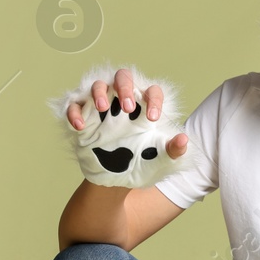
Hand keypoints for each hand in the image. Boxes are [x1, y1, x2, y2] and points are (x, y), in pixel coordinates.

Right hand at [48, 63, 195, 188]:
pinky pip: (75, 105)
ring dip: (99, 92)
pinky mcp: (83, 117)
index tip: (153, 118)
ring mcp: (101, 108)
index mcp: (145, 108)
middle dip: (125, 87)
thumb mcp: (161, 161)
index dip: (154, 100)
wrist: (116, 181)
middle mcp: (123, 102)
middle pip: (123, 77)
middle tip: (127, 107)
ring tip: (102, 108)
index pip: (152, 91)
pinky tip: (81, 127)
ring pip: (98, 85)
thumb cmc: (142, 164)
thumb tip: (184, 139)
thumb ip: (174, 151)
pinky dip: (75, 112)